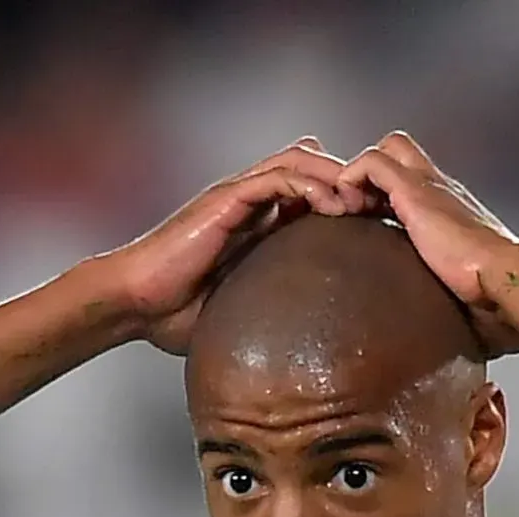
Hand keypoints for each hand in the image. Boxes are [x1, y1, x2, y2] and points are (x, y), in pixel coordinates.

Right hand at [105, 139, 365, 355]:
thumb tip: (312, 353)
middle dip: (350, 183)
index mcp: (258, 223)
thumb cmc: (181, 315)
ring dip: (336, 177)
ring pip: (300, 162)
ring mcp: (238, 195)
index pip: (312, 194)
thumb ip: (275, 311)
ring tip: (363, 202)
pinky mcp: (227, 198)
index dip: (346, 202)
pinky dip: (309, 183)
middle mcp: (250, 201)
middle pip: (313, 169)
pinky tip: (333, 204)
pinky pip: (277, 176)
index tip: (378, 226)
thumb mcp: (244, 310)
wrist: (138, 304)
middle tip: (380, 209)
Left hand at [336, 132, 518, 357]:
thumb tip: (456, 331)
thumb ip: (453, 288)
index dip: (386, 191)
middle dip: (371, 173)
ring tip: (347, 208)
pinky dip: (352, 178)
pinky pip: (371, 163)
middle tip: (356, 207)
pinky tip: (346, 207)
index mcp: (449, 206)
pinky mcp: (414, 189)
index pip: (413, 178)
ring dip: (358, 174)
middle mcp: (439, 187)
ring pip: (384, 150)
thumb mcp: (463, 281)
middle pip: (399, 151)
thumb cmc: (491, 286)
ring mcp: (427, 184)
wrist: (502, 273)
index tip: (369, 219)